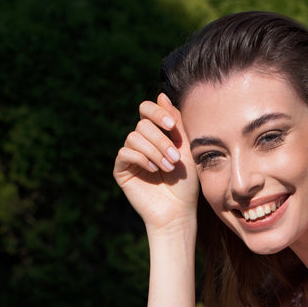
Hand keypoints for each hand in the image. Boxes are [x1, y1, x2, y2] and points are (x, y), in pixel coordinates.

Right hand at [113, 93, 198, 231]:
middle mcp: (141, 142)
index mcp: (156, 135)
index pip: (146, 110)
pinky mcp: (121, 169)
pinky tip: (153, 171)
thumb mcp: (185, 148)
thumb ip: (175, 123)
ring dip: (154, 151)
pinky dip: (141, 159)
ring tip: (167, 168)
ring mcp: (130, 155)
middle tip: (174, 158)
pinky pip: (125, 152)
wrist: (178, 211)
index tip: (171, 126)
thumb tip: (161, 95)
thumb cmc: (186, 183)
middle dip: (161, 141)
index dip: (157, 113)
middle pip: (142, 125)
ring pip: (134, 137)